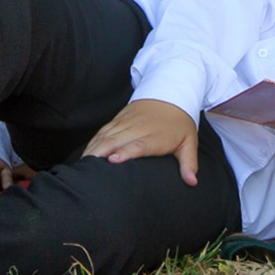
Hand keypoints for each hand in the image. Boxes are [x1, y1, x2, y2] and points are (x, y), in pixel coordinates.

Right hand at [83, 99, 201, 184]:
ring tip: (82, 164)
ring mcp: (127, 122)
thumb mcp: (189, 142)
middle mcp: (139, 128)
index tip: (112, 160)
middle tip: (87, 169)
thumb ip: (189, 163)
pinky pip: (103, 130)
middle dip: (100, 153)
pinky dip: (94, 141)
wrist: (171, 92)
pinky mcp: (119, 118)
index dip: (125, 152)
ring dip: (94, 148)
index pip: (139, 144)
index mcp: (156, 135)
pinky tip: (86, 153)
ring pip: (106, 135)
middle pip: (116, 140)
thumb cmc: (180, 122)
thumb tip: (192, 182)